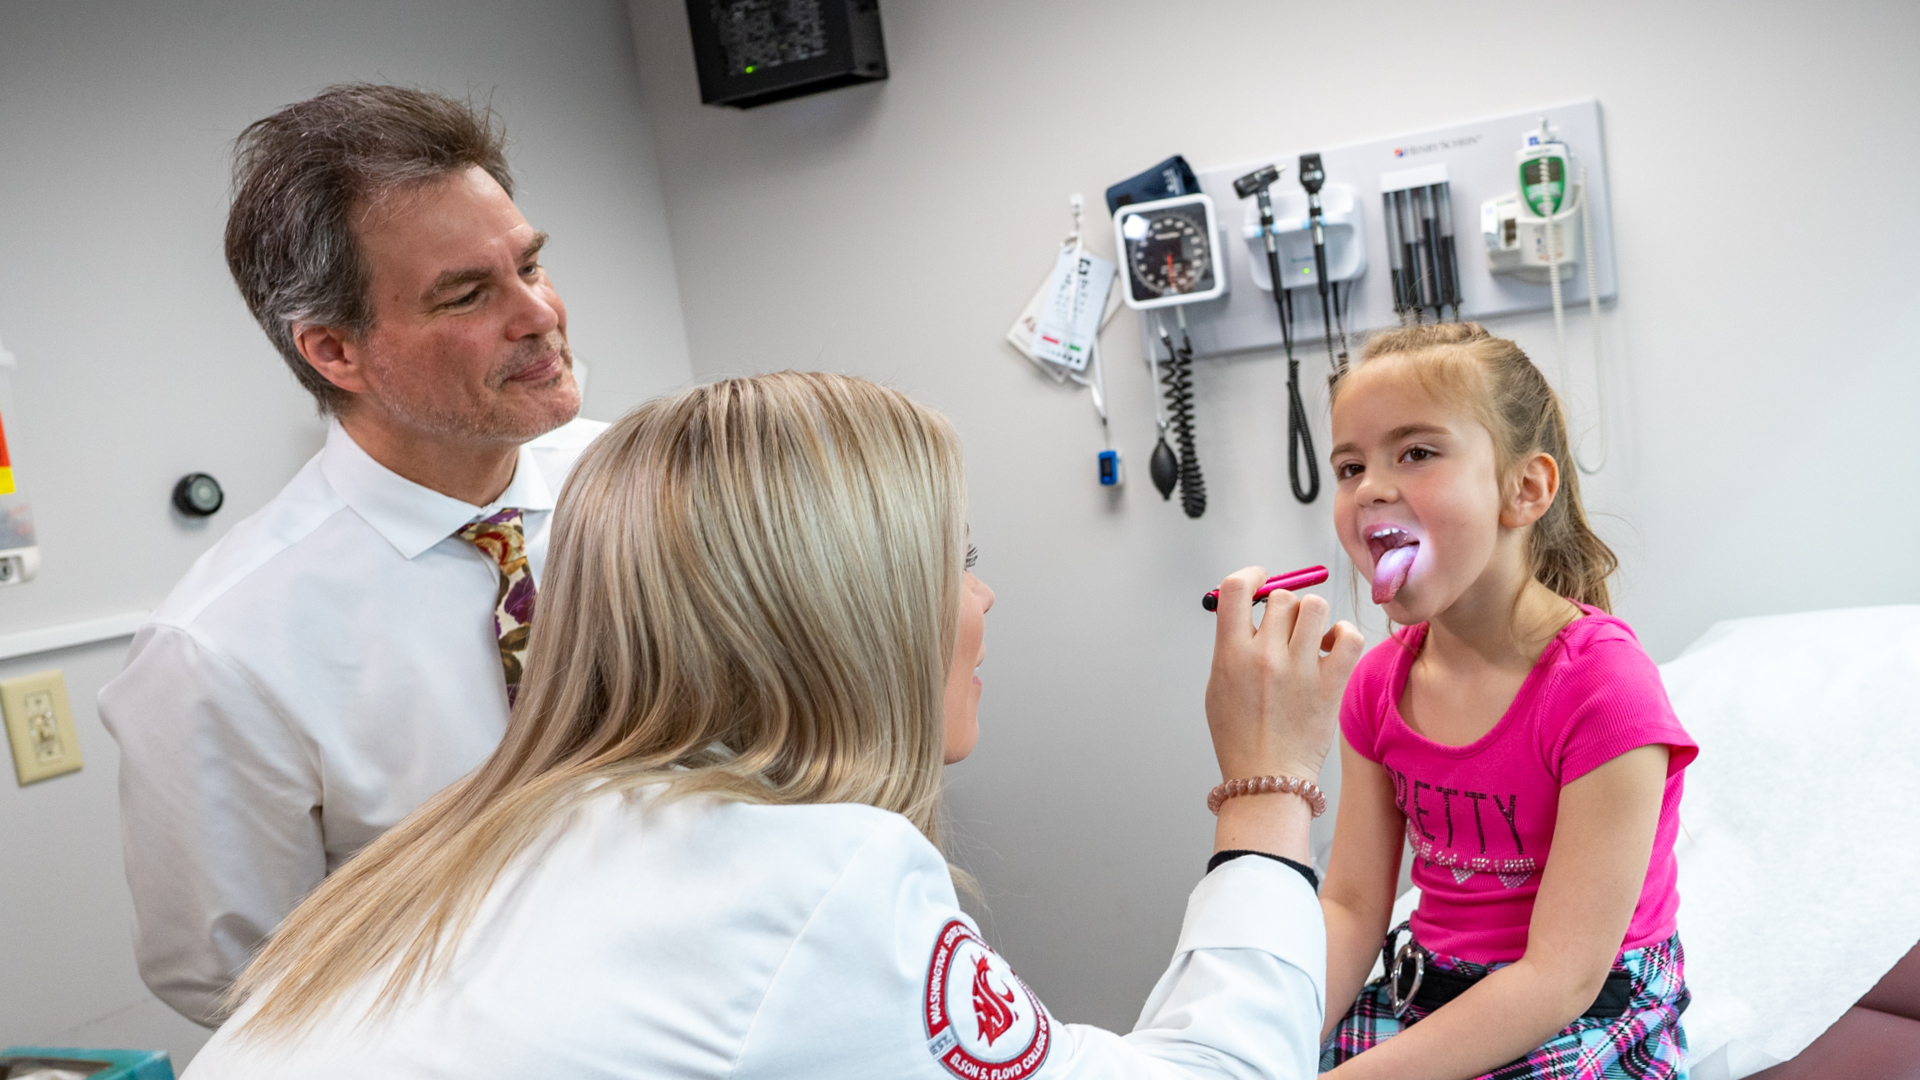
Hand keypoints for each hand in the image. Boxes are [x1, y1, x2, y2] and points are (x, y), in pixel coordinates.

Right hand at [1205, 566, 1363, 784]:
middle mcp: (1264, 657)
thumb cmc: (1239, 735)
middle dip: (1285, 608)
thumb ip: (1231, 644)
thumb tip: (1250, 607)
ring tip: (1310, 640)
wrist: (1266, 779)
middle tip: (1286, 630)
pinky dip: (1342, 635)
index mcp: (1230, 654)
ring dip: (1312, 618)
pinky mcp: (1329, 685)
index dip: (1250, 575)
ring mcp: (1299, 670)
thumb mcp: (1218, 685)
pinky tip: (1331, 650)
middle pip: (1282, 597)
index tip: (1259, 580)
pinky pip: (1347, 635)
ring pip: (1315, 607)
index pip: (1237, 588)